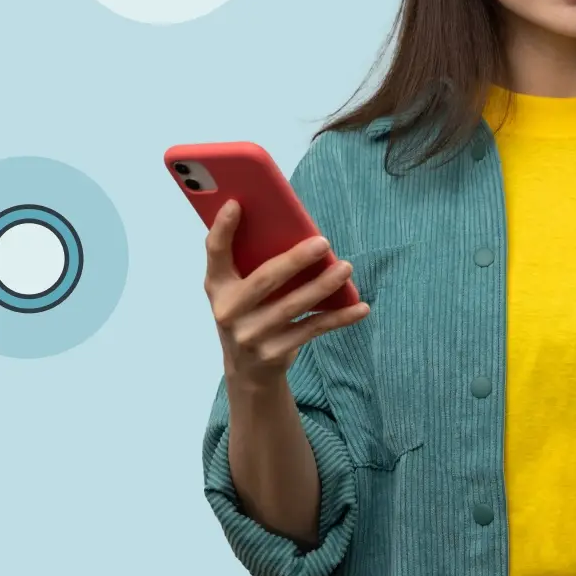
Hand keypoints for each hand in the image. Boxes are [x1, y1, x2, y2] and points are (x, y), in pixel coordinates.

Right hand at [203, 200, 369, 386]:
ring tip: (345, 268)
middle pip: (265, 280)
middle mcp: (228, 311)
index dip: (222, 229)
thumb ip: (253, 265)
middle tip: (323, 242)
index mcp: (217, 287)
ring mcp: (250, 336)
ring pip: (293, 306)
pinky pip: (312, 329)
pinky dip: (339, 317)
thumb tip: (295, 229)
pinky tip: (360, 307)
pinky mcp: (274, 353)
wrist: (247, 371)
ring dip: (323, 285)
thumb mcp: (239, 292)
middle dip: (295, 260)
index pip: (215, 253)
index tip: (236, 204)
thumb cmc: (249, 315)